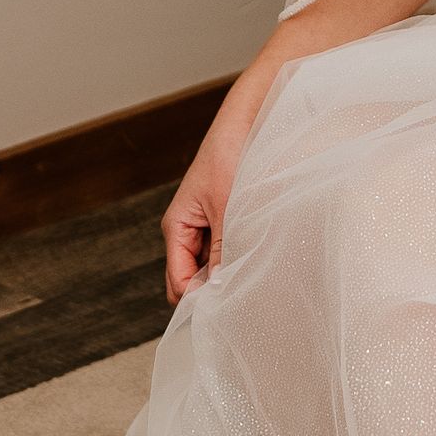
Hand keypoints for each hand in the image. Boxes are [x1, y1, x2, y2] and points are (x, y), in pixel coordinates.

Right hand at [163, 71, 273, 301]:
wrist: (248, 121)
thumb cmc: (230, 157)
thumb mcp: (226, 211)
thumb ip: (220, 253)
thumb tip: (218, 292)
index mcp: (176, 226)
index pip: (178, 281)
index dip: (198, 301)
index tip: (226, 313)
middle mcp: (187, 229)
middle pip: (193, 279)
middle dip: (214, 291)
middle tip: (244, 301)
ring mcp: (205, 226)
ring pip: (211, 268)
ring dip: (229, 274)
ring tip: (255, 279)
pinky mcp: (224, 220)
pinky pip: (225, 252)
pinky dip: (238, 259)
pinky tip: (258, 260)